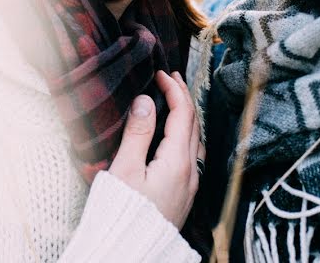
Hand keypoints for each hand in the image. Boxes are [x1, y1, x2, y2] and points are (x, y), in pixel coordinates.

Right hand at [108, 70, 202, 228]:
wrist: (131, 250)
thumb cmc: (123, 212)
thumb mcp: (125, 169)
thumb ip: (137, 133)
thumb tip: (145, 101)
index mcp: (177, 161)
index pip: (183, 114)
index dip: (174, 89)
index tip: (161, 73)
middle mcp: (190, 172)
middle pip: (194, 124)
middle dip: (185, 97)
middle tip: (171, 78)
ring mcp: (190, 185)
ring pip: (196, 140)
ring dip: (188, 116)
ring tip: (176, 101)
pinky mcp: (184, 195)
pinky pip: (193, 155)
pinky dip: (187, 134)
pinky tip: (177, 136)